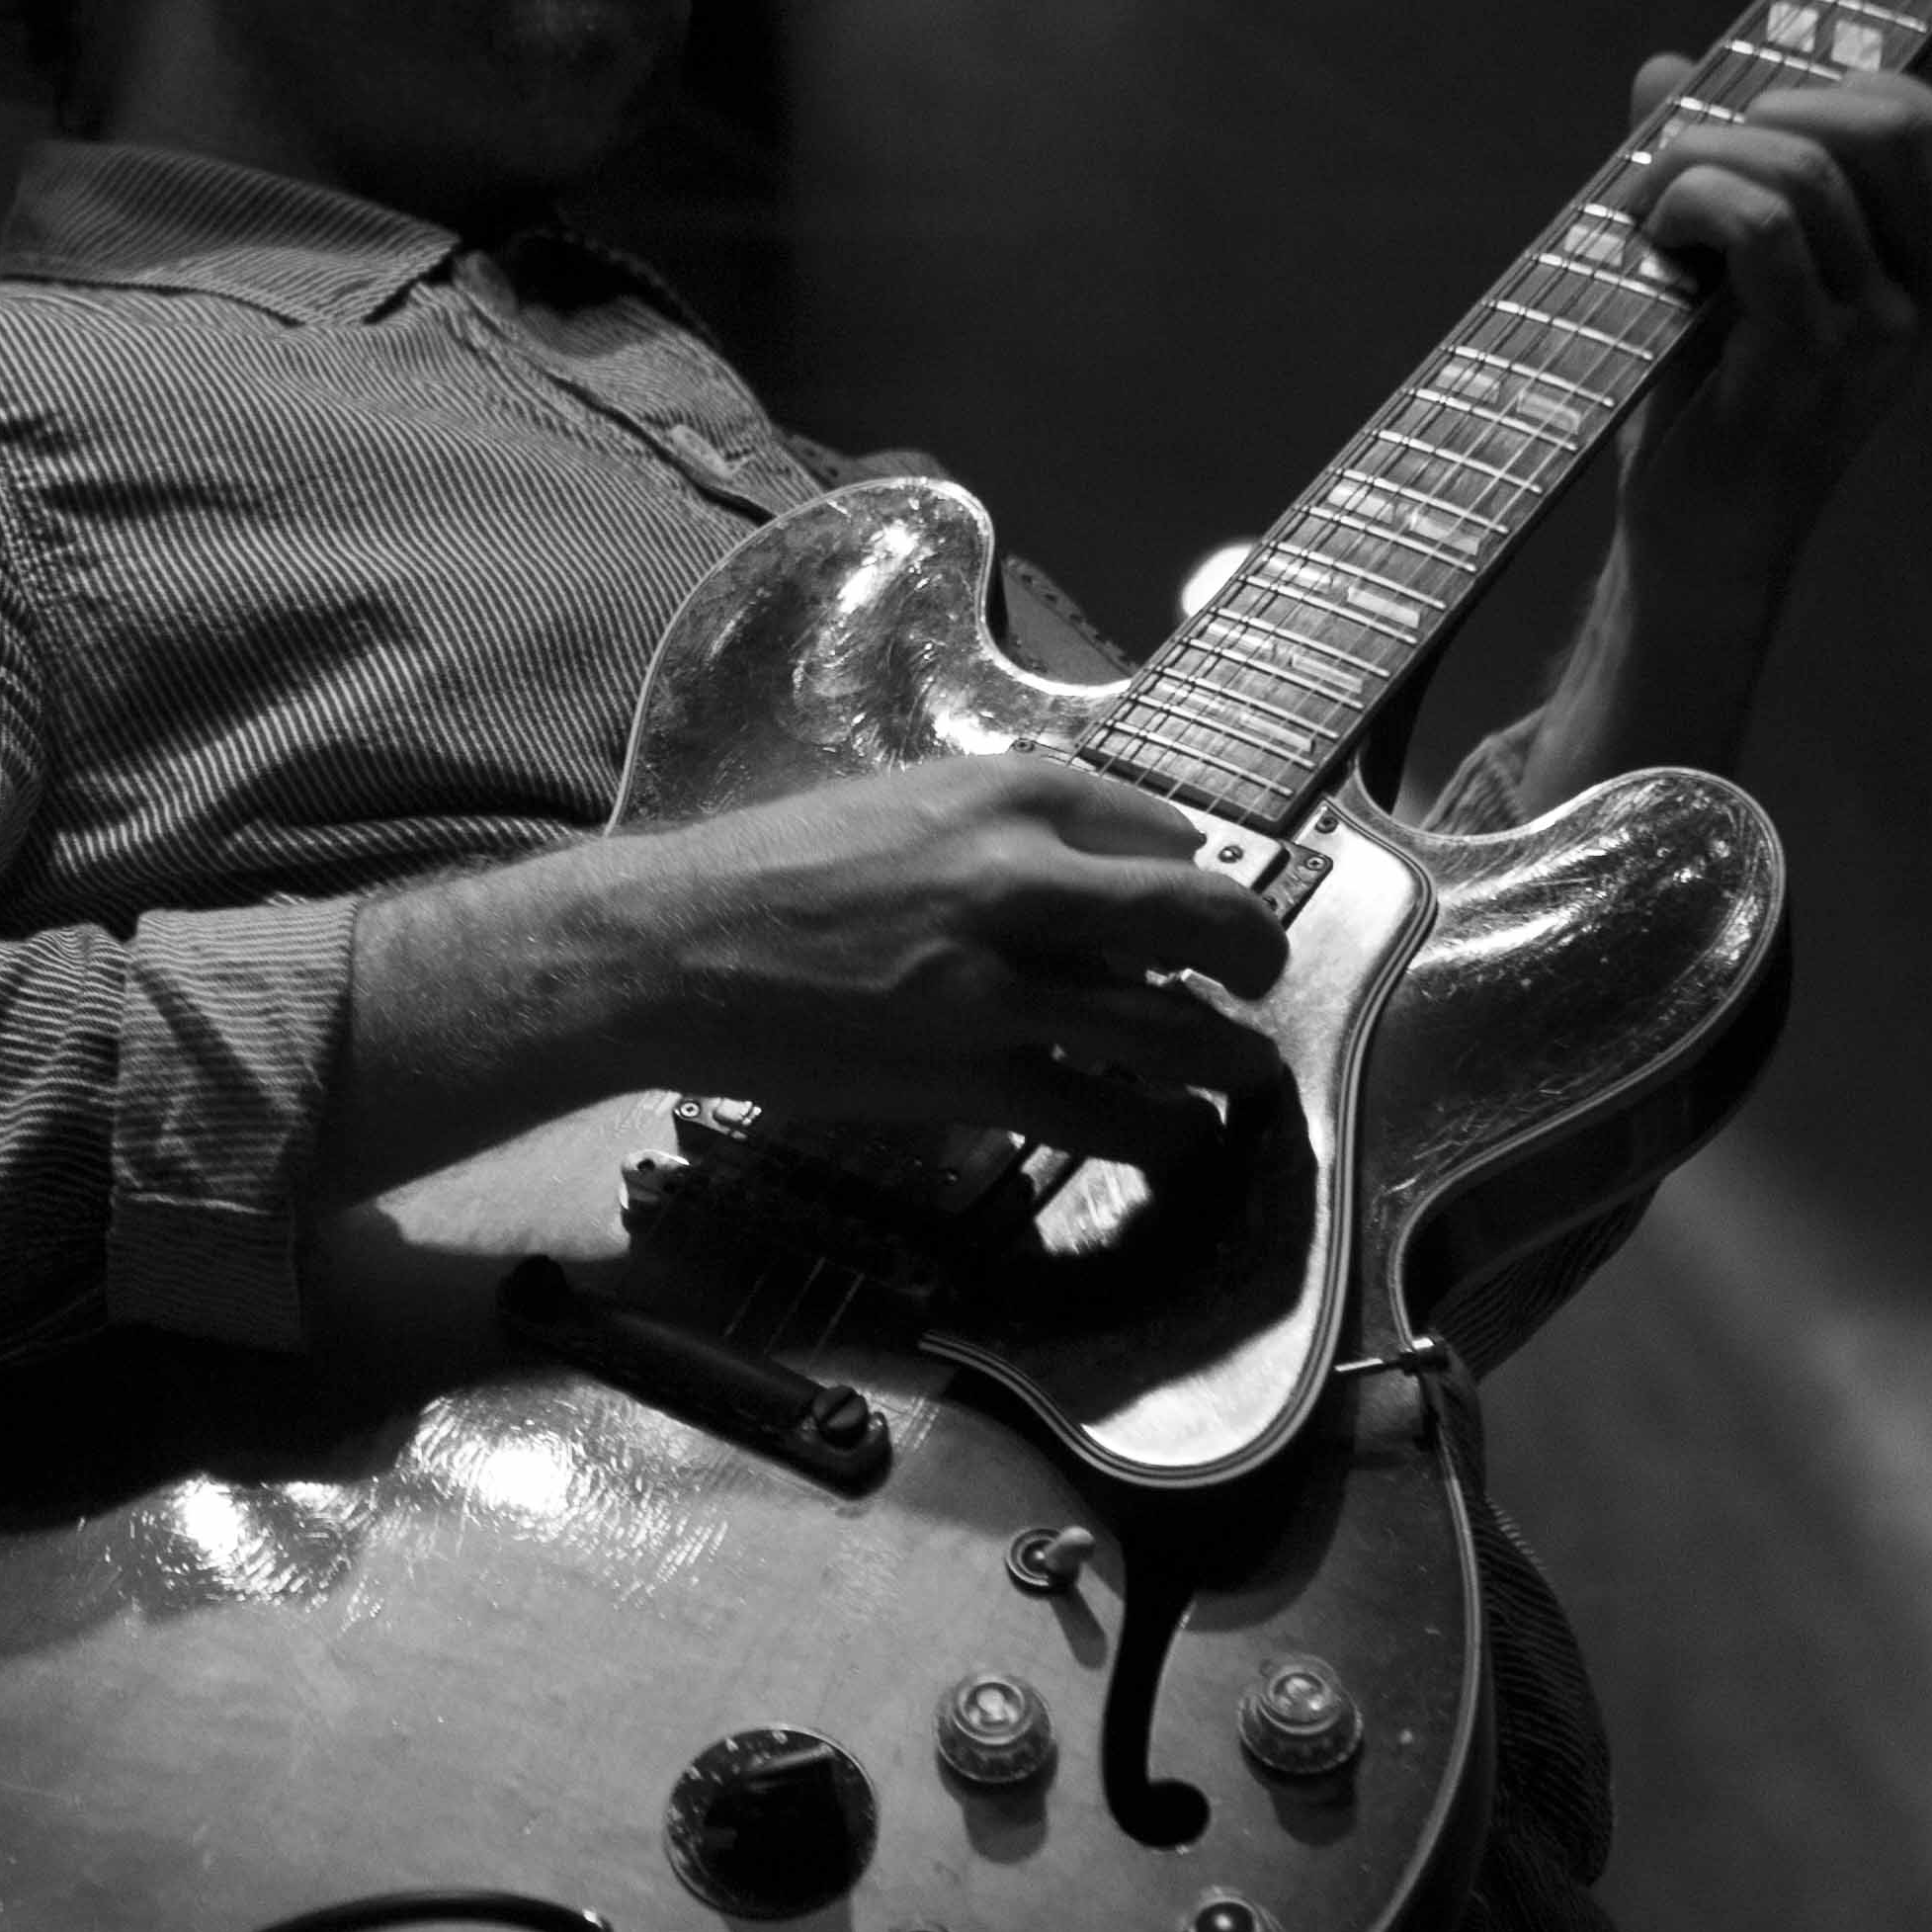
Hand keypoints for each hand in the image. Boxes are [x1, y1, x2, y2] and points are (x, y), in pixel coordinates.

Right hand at [339, 754, 1294, 1191]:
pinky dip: (1164, 1134)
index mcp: (1006, 792)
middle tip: (1259, 975)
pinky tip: (1177, 1138)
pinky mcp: (977, 1072)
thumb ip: (997, 827)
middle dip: (1253, 953)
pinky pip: (1111, 1113)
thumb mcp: (895, 803)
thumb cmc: (766, 871)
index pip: (1162, 824)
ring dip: (1228, 1057)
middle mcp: (1024, 877)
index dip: (1191, 868)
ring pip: (1174, 1027)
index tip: (1190, 897)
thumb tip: (1090, 872)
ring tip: (1244, 1071)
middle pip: (1203, 915)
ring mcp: (1005, 983)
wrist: (672, 948)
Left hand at [1618, 52, 1931, 585]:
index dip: (1834, 87)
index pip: (1931, 127)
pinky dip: (1691, 204)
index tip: (1738, 121)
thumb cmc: (1693, 409)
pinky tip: (1652, 240)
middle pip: (1889, 126)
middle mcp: (1919, 296)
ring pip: (1808, 168)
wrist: (1694, 543)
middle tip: (1679, 165)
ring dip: (1698, 159)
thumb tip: (1667, 67)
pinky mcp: (1812, 362)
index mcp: (1913, 269)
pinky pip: (1764, 228)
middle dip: (1767, 107)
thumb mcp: (1699, 271)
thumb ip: (1699, 168)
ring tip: (1648, 212)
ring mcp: (1876, 331)